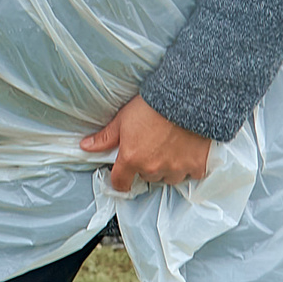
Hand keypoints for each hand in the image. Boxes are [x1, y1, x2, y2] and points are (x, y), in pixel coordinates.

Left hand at [79, 96, 211, 192]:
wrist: (186, 98)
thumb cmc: (153, 105)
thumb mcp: (123, 119)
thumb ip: (105, 138)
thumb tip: (85, 146)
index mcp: (132, 159)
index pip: (120, 183)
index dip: (120, 179)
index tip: (123, 174)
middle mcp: (153, 168)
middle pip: (147, 177)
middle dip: (147, 166)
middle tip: (152, 147)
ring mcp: (176, 169)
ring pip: (168, 177)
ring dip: (168, 167)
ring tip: (171, 147)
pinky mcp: (197, 166)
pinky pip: (191, 173)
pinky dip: (190, 164)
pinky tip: (188, 149)